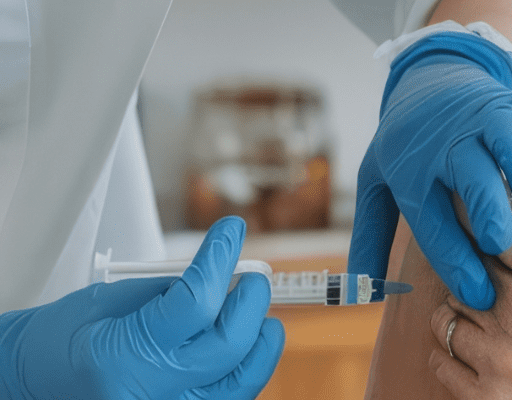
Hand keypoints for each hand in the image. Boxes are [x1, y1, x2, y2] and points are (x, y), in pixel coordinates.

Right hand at [0, 216, 284, 399]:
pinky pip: (233, 394)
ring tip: (252, 310)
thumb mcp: (107, 301)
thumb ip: (168, 291)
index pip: (194, 304)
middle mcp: (148, 395)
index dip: (219, 260)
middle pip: (230, 346)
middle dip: (250, 304)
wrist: (36, 383)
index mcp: (118, 358)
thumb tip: (221, 274)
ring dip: (258, 338)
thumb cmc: (61, 343)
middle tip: (253, 278)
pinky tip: (244, 340)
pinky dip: (245, 364)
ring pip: (243, 378)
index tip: (231, 232)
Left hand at [350, 31, 511, 309]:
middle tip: (503, 246)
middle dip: (487, 211)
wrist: (432, 79)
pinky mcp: (511, 102)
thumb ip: (370, 236)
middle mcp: (445, 142)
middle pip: (469, 175)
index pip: (431, 221)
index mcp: (410, 170)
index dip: (455, 261)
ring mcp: (481, 117)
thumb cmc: (408, 145)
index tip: (478, 294)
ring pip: (509, 143)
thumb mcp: (377, 183)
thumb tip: (362, 291)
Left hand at [428, 180, 511, 398]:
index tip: (496, 218)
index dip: (495, 219)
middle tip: (496, 265)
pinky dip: (452, 349)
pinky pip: (442, 360)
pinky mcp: (487, 399)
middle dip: (480, 261)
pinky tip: (480, 347)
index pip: (503, 227)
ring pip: (449, 310)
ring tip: (490, 308)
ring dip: (465, 304)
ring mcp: (502, 361)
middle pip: (470, 264)